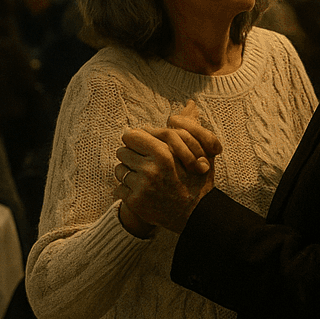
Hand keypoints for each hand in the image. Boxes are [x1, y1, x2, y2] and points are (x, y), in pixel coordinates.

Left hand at [113, 103, 219, 233]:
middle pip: (121, 152)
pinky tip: (142, 192)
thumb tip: (189, 103)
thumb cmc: (199, 179)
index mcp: (164, 153)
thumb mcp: (201, 150)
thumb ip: (191, 127)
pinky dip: (127, 190)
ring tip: (144, 179)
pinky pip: (118, 187)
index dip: (136, 140)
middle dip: (132, 157)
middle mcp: (150, 169)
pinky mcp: (135, 202)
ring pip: (119, 169)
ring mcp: (141, 187)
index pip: (130, 136)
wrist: (198, 215)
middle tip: (144, 164)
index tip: (143, 147)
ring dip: (128, 173)